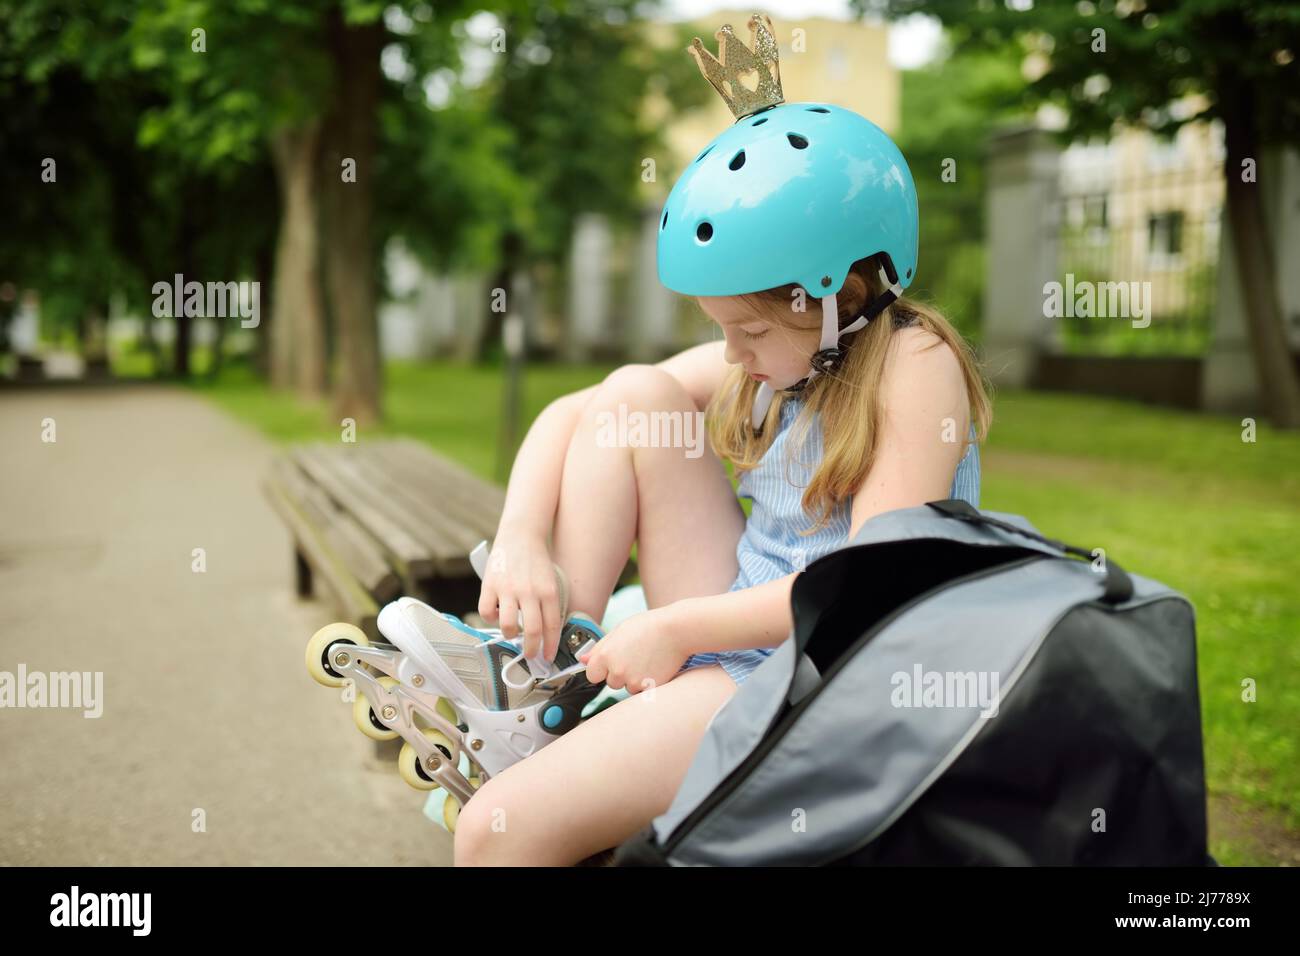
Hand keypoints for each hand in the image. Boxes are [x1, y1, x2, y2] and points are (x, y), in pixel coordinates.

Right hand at [476, 532, 562, 662]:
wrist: (520, 534)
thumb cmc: (536, 561)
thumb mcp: (550, 581)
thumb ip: (548, 604)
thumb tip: (545, 633)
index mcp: (548, 591)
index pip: (552, 626)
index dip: (550, 646)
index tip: (547, 656)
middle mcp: (529, 591)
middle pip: (532, 631)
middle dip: (531, 649)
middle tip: (530, 655)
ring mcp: (508, 588)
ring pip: (507, 626)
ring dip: (510, 635)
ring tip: (513, 632)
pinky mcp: (490, 585)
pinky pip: (486, 612)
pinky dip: (490, 618)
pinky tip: (495, 614)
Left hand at [578, 604, 691, 694]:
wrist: (677, 630)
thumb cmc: (649, 626)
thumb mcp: (620, 630)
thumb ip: (599, 648)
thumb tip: (582, 660)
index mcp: (605, 655)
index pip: (592, 675)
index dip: (601, 669)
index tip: (611, 662)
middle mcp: (617, 671)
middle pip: (611, 683)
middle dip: (620, 673)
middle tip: (636, 655)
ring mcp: (633, 681)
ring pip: (628, 687)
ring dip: (635, 679)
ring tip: (647, 659)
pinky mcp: (649, 688)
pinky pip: (642, 691)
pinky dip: (648, 683)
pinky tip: (655, 666)